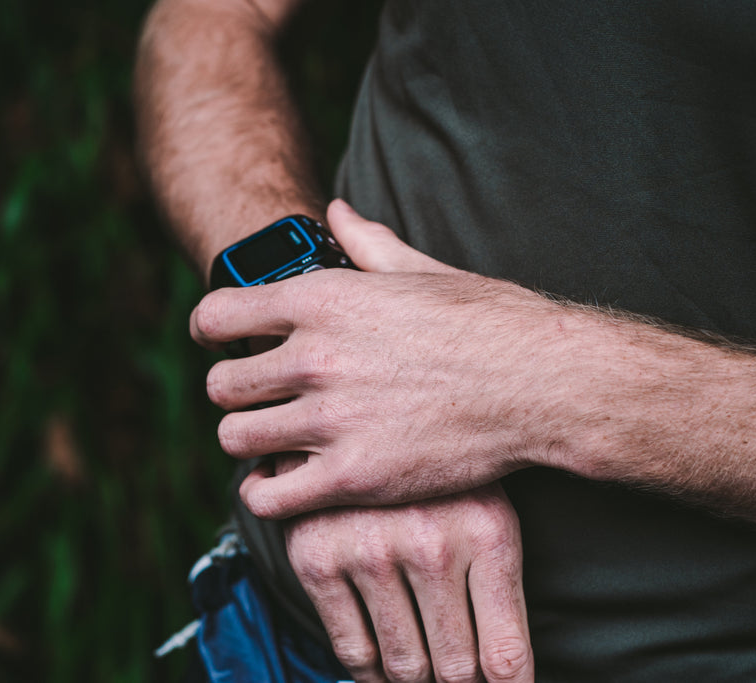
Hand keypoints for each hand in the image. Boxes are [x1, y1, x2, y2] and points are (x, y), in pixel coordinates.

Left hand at [191, 200, 571, 517]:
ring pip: (235, 439)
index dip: (211, 332)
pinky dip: (267, 492)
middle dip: (233, 393)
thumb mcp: (422, 270)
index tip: (223, 344)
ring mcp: (331, 419)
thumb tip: (337, 210)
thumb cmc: (489, 323)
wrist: (544, 383)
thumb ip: (366, 243)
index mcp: (323, 299)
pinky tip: (286, 482)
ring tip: (273, 442)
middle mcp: (315, 357)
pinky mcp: (354, 476)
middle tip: (259, 401)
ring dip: (248, 442)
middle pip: (220, 385)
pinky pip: (268, 496)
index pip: (216, 316)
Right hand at [283, 478, 532, 682]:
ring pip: (403, 665)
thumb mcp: (488, 516)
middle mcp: (430, 544)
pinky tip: (382, 661)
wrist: (356, 413)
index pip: (504, 658)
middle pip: (455, 670)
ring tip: (423, 666)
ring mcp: (369, 551)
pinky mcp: (317, 557)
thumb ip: (501, 598)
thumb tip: (505, 680)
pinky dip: (369, 669)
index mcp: (487, 533)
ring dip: (415, 677)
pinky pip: (352, 649)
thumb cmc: (434, 480)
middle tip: (455, 674)